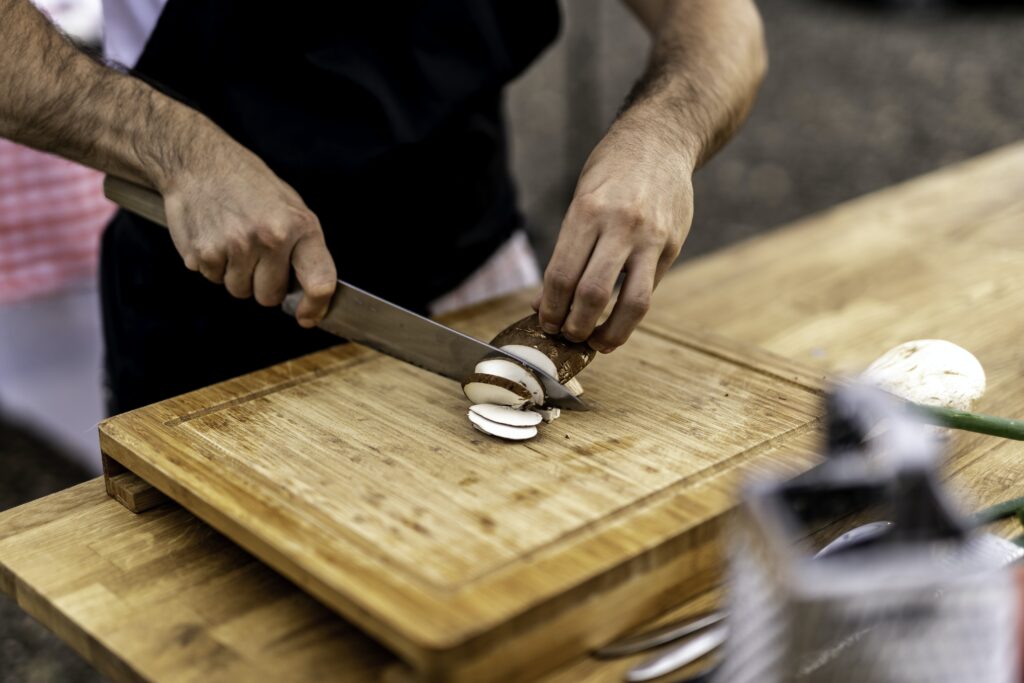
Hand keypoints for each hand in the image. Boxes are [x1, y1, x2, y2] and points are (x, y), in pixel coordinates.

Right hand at [159, 135, 336, 327]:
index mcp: (300, 226)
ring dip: (236, 275)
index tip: (307, 316)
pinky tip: (215, 237)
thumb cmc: (250, 185)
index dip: (315, 307)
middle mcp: (270, 238)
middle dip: (263, 284)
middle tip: (256, 256)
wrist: (200, 162)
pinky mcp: (203, 252)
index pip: (319, 282)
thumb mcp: (290, 206)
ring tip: (234, 240)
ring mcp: (235, 247)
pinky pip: (213, 280)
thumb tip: (314, 292)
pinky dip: (213, 266)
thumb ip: (303, 247)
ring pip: (239, 291)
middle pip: (269, 296)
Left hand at [534, 116, 695, 352]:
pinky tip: (618, 321)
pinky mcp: (672, 245)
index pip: (561, 275)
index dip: (550, 309)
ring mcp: (651, 237)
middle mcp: (620, 225)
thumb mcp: (580, 201)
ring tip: (596, 342)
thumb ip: (566, 253)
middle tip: (567, 336)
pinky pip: (649, 289)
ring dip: (610, 333)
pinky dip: (630, 313)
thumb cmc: (611, 172)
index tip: (546, 323)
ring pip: (631, 303)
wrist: (661, 139)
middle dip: (575, 326)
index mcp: (587, 211)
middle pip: (592, 294)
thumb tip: (543, 303)